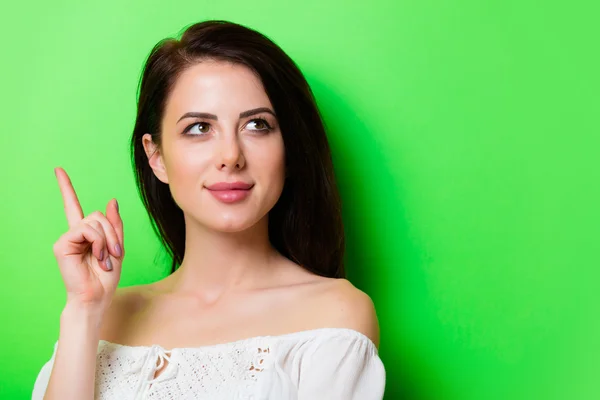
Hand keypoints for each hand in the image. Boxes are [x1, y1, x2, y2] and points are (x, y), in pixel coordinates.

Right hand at [52, 167, 123, 311]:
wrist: (96, 296)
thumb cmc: (106, 277)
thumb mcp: (117, 247)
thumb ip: (114, 224)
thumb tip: (111, 201)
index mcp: (86, 234)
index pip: (74, 206)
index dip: (66, 188)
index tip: (58, 170)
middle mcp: (74, 233)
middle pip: (97, 215)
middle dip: (112, 232)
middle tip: (115, 253)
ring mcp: (67, 238)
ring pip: (94, 221)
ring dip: (107, 240)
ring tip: (105, 258)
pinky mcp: (62, 244)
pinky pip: (86, 230)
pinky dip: (98, 242)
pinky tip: (97, 257)